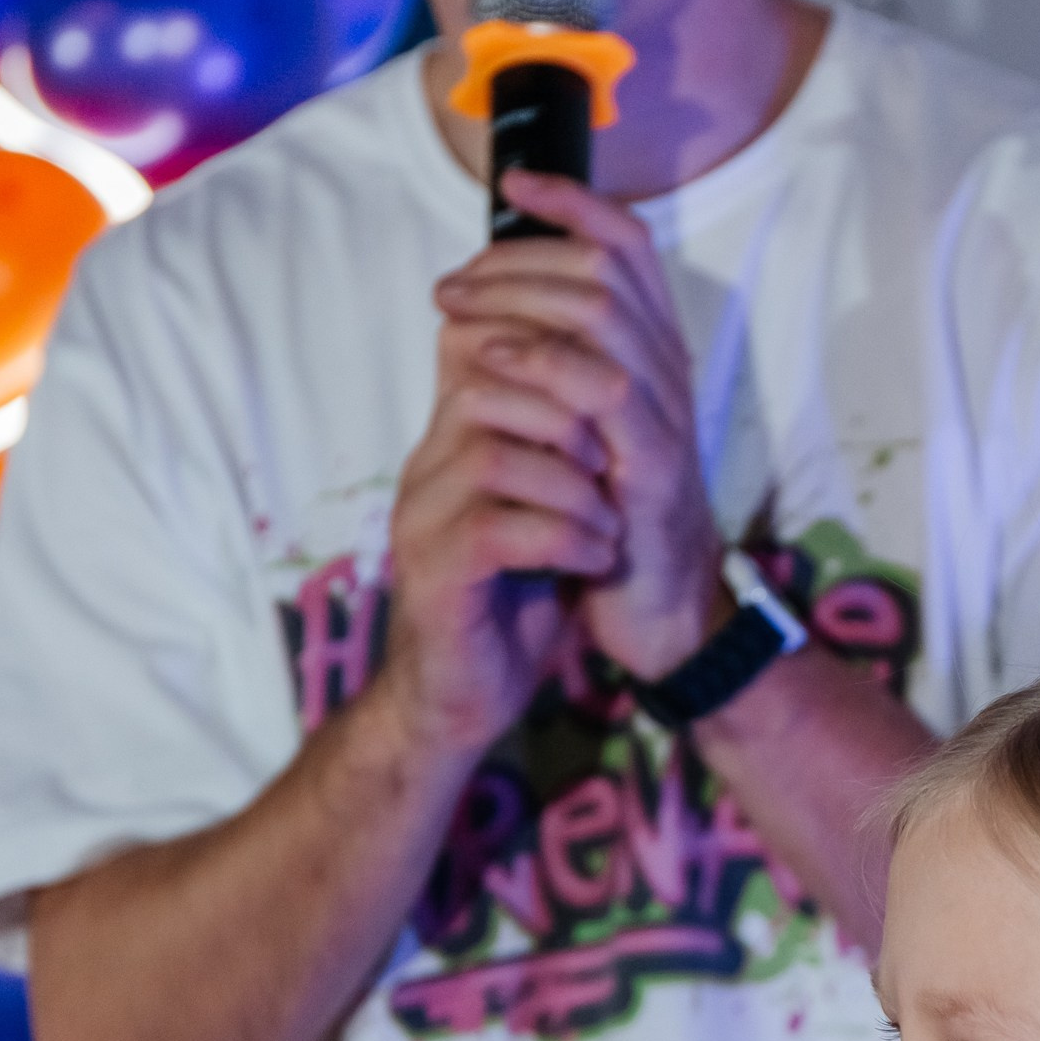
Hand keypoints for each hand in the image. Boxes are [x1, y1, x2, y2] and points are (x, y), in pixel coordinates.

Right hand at [378, 242, 627, 761]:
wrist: (464, 698)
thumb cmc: (514, 598)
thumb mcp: (547, 504)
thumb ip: (561, 441)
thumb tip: (616, 369)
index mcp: (453, 439)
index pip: (476, 342)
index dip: (553, 349)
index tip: (617, 399)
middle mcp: (427, 465)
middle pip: (485, 380)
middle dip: (570, 415)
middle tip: (614, 464)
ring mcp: (422, 518)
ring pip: (495, 455)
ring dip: (575, 487)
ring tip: (608, 525)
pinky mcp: (434, 575)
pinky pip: (497, 529)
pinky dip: (564, 538)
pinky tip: (593, 560)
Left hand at [432, 169, 724, 687]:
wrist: (661, 610)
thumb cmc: (611, 516)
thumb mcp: (583, 428)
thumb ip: (555, 366)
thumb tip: (487, 304)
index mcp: (655, 352)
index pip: (628, 246)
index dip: (574, 202)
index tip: (513, 184)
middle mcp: (668, 369)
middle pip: (603, 267)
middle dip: (518, 257)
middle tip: (450, 281)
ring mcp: (664, 412)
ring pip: (600, 312)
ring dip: (515, 298)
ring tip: (452, 308)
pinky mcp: (649, 462)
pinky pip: (598, 386)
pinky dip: (534, 359)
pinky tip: (481, 360)